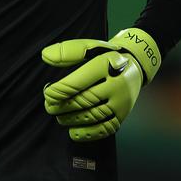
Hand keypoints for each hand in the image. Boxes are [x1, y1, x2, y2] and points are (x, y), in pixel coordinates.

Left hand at [41, 27, 161, 141]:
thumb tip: (46, 56)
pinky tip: (73, 132)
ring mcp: (121, 101)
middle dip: (64, 106)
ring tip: (59, 117)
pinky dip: (87, 133)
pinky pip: (105, 129)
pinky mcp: (123, 115)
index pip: (80, 82)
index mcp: (106, 65)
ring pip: (94, 115)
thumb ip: (67, 51)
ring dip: (72, 119)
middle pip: (86, 100)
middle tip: (50, 107)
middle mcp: (117, 84)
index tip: (48, 94)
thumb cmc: (105, 57)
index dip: (60, 90)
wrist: (134, 65)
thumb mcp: (89, 47)